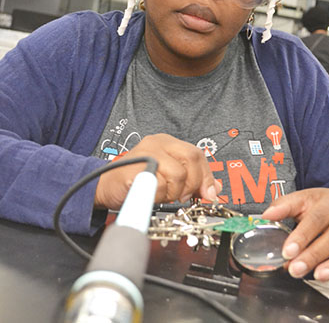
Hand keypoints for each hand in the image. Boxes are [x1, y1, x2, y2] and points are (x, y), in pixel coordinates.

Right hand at [94, 133, 221, 209]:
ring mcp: (146, 154)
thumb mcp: (168, 178)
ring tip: (161, 194)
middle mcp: (157, 143)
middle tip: (182, 196)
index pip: (197, 154)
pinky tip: (150, 195)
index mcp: (167, 142)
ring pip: (178, 175)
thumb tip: (214, 188)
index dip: (206, 176)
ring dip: (173, 192)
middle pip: (191, 159)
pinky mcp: (135, 169)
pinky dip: (158, 196)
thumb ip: (191, 180)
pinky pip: (159, 185)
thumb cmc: (135, 181)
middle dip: (192, 184)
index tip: (208, 195)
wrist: (104, 186)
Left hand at [262, 188, 328, 280]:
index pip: (315, 219)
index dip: (301, 236)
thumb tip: (267, 215)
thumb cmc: (322, 205)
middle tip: (295, 269)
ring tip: (318, 276)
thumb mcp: (303, 199)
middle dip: (313, 255)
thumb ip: (283, 206)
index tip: (287, 251)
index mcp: (328, 201)